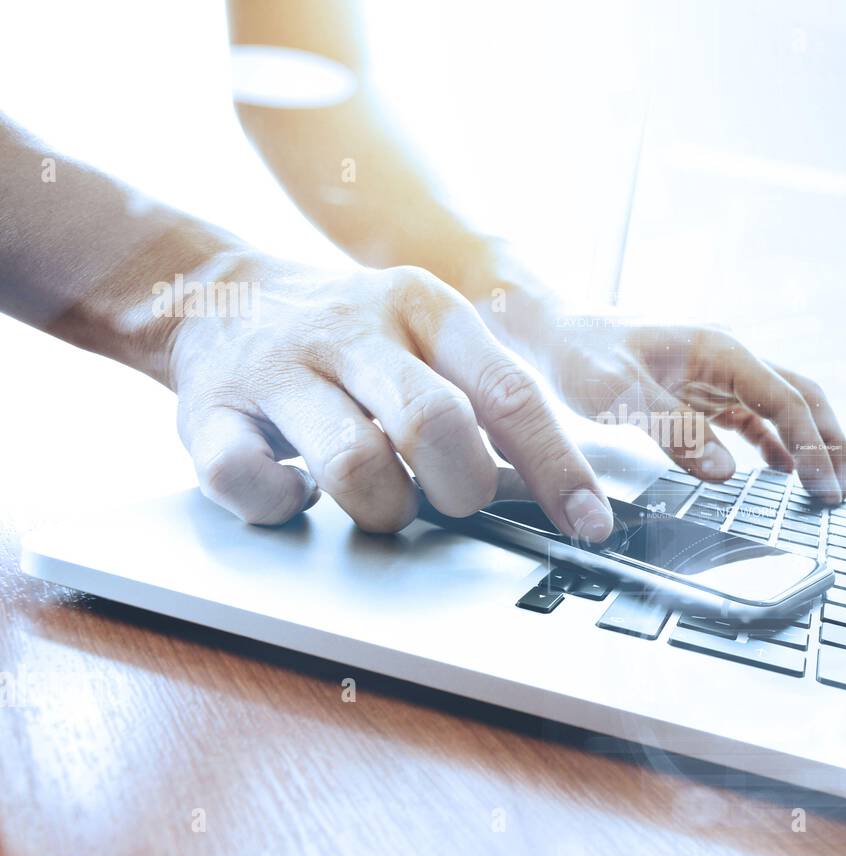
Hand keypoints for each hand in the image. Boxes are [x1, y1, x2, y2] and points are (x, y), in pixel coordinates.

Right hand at [164, 255, 614, 539]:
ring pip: (351, 462)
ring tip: (382, 501)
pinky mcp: (208, 411)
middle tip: (458, 500)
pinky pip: (251, 483)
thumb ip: (487, 397)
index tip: (588, 522)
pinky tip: (298, 495)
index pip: (508, 392)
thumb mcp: (428, 336)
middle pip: (434, 421)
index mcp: (425, 308)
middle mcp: (354, 328)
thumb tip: (561, 487)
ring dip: (383, 508)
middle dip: (462, 487)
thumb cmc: (351, 337)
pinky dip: (284, 508)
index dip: (557, 467)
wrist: (217, 294)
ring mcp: (279, 368)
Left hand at [488, 294, 845, 503]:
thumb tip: (724, 472)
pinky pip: (751, 418)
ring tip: (823, 490)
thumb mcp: (618, 394)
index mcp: (721, 350)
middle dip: (829, 443)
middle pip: (801, 397)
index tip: (826, 486)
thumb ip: (674, 431)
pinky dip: (773, 445)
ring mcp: (717, 374)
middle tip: (841, 493)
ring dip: (807, 445)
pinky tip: (778, 474)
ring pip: (782, 408)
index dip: (813, 445)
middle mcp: (728, 358)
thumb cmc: (579, 350)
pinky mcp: (700, 391)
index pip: (788, 399)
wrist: (549, 328)